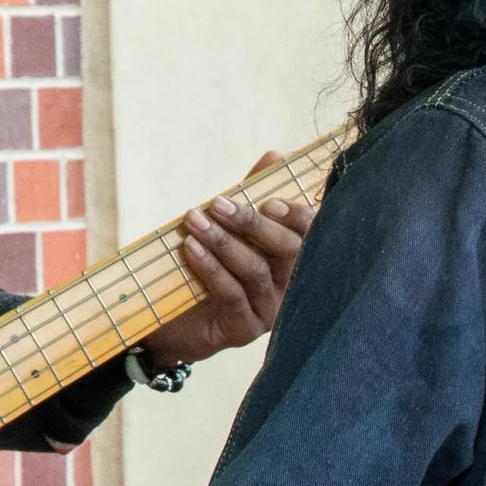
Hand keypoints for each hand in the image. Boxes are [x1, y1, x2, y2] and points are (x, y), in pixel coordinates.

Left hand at [153, 152, 313, 367]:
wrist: (174, 322)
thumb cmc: (208, 269)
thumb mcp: (229, 228)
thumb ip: (253, 195)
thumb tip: (276, 155)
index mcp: (294, 260)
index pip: (311, 235)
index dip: (297, 217)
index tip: (267, 201)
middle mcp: (290, 287)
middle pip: (288, 251)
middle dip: (252, 224)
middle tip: (217, 204)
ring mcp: (270, 312)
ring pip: (256, 272)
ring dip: (223, 242)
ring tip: (194, 221)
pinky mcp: (245, 330)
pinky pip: (232, 295)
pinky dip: (211, 269)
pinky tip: (190, 248)